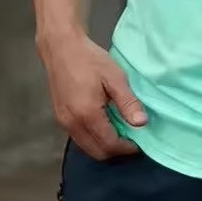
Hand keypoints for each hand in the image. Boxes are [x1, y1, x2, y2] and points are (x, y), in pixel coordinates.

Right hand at [37, 28, 146, 160]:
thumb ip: (128, 102)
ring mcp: (64, 123)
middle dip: (116, 150)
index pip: (110, 145)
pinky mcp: (60, 118)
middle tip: (132, 138)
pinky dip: (93, 137)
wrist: (62, 48)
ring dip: (104, 145)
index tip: (141, 141)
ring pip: (87, 147)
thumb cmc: (90, 59)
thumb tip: (142, 123)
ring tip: (120, 129)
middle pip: (97, 152)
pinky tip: (104, 122)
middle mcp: (72, 124)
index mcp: (87, 115)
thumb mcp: (115, 77)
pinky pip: (79, 138)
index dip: (127, 147)